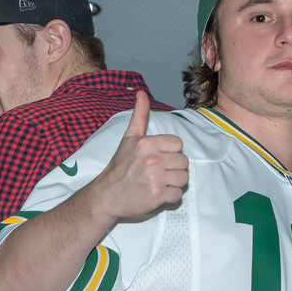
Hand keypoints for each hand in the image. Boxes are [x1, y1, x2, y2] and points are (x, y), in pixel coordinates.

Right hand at [94, 92, 188, 220]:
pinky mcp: (157, 196)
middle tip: (158, 172)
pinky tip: (158, 193)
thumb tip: (141, 93)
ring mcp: (155, 179)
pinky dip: (170, 197)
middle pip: (184, 162)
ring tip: (159, 182)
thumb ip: (139, 115)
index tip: (158, 157)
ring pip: (184, 179)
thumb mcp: (129, 138)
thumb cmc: (120, 166)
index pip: (178, 144)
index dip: (170, 152)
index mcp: (147, 143)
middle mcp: (152, 160)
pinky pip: (178, 195)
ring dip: (174, 183)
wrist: (106, 196)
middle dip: (173, 168)